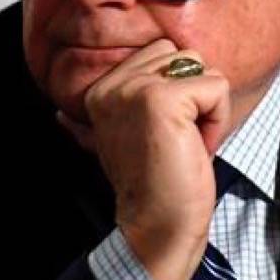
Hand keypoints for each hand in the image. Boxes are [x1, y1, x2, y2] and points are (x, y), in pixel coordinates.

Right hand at [57, 39, 229, 279]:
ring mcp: (136, 89)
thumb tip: (61, 117)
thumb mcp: (120, 142)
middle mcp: (113, 85)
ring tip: (186, 142)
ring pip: (202, 68)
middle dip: (195, 94)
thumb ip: (106, 117)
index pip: (161, 53)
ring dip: (207, 108)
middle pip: (183, 55)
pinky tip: (195, 147)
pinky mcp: (163, 100)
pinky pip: (218, 86)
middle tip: (178, 137)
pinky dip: (218, 121)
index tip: (163, 135)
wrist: (156, 226)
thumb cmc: (150, 186)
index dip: (178, 94)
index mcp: (100, 91)